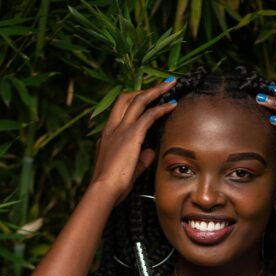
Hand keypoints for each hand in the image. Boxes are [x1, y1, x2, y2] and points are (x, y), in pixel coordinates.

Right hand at [90, 79, 177, 203]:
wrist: (103, 190)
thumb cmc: (112, 186)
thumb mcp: (127, 170)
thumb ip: (140, 160)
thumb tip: (151, 152)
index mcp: (107, 136)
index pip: (119, 112)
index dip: (133, 102)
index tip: (146, 98)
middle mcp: (112, 128)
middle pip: (125, 99)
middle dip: (144, 89)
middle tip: (161, 85)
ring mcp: (120, 130)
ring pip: (138, 101)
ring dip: (155, 90)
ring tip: (170, 84)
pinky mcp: (131, 135)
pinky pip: (149, 115)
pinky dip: (161, 108)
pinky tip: (172, 105)